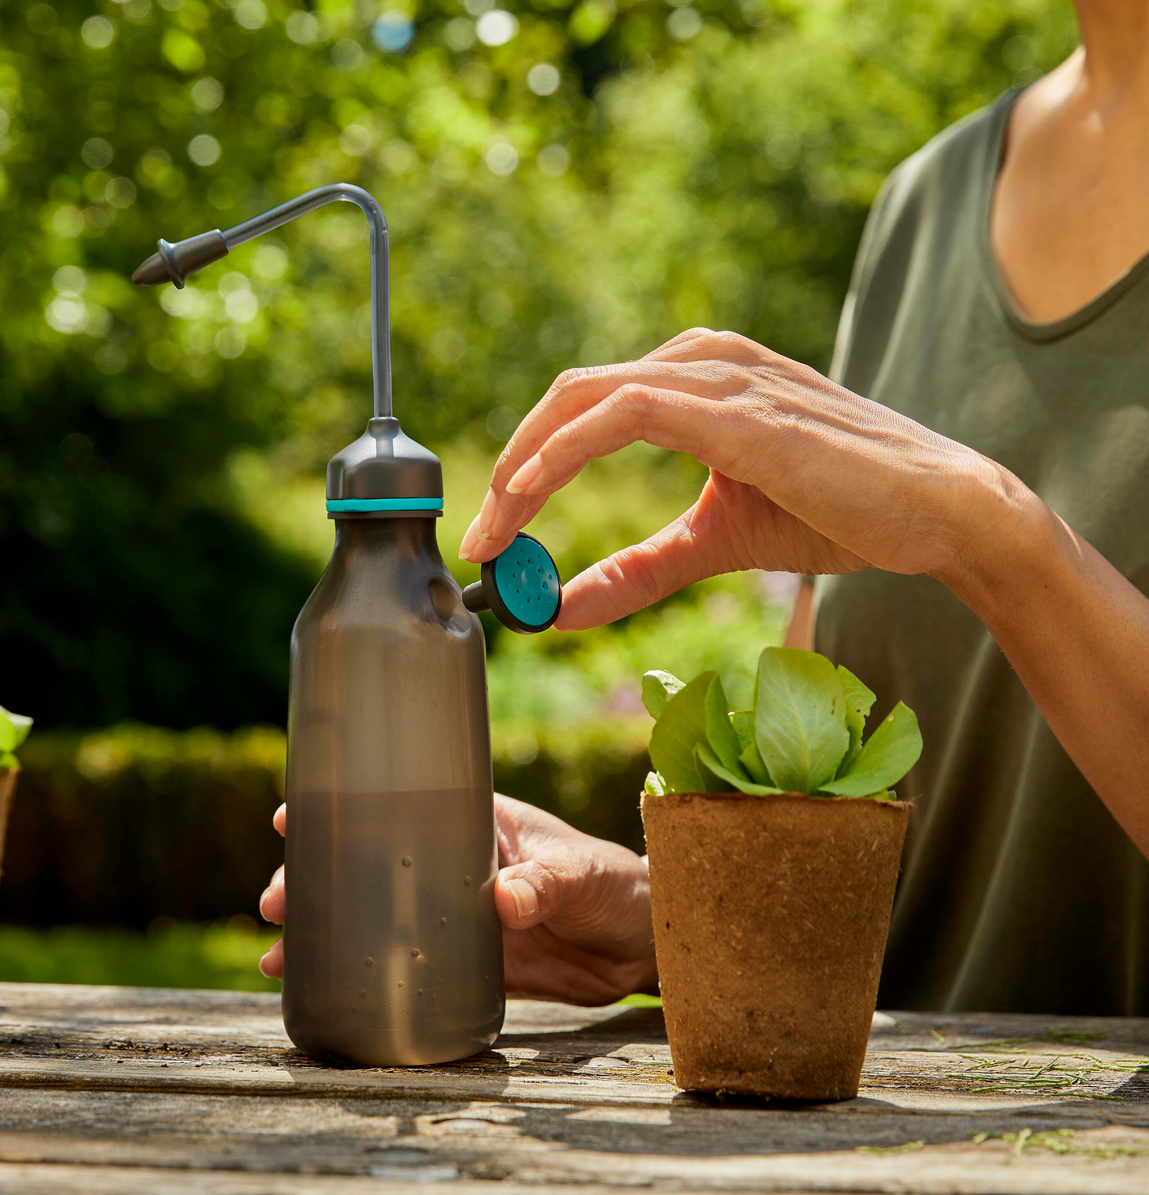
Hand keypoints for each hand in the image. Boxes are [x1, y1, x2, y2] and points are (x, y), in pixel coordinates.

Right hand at [258, 794, 656, 1006]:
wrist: (645, 945)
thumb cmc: (618, 885)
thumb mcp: (583, 875)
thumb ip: (545, 884)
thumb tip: (505, 901)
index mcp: (474, 821)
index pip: (396, 803)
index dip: (340, 806)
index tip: (291, 815)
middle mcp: (453, 862)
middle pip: (366, 862)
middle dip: (315, 879)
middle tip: (275, 903)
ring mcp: (454, 911)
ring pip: (374, 913)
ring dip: (326, 931)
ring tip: (279, 957)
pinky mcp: (466, 960)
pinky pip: (403, 962)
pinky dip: (363, 973)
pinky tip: (324, 989)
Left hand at [458, 328, 1029, 628]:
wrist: (941, 515)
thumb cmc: (840, 514)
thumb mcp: (715, 545)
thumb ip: (638, 570)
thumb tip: (558, 609)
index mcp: (696, 380)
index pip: (583, 408)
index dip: (525, 465)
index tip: (494, 532)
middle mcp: (702, 362)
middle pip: (568, 397)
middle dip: (509, 470)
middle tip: (479, 541)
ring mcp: (721, 377)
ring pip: (585, 398)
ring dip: (524, 466)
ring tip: (495, 533)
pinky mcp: (739, 409)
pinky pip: (625, 414)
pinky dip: (565, 453)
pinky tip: (532, 496)